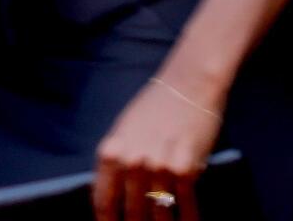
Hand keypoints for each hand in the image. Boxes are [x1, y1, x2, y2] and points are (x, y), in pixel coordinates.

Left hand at [92, 75, 222, 220]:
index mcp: (111, 152)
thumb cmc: (153, 108)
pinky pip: (185, 203)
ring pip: (159, 212)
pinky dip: (188, 219)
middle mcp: (132, 161)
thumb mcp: (124, 132)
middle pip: (132, 213)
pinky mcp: (186, 166)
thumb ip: (116, 163)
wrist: (187, 85)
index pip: (104, 202)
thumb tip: (113, 199)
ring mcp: (159, 165)